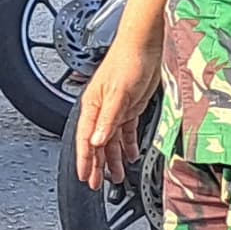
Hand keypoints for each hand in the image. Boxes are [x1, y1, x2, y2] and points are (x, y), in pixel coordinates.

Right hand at [73, 18, 161, 188]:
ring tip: (116, 177)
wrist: (145, 45)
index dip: (85, 160)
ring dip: (113, 158)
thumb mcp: (118, 94)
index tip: (85, 177)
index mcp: (93, 107)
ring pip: (111, 140)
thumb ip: (108, 119)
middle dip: (96, 165)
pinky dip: (127, 145)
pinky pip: (125, 131)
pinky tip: (131, 155)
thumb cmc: (127, 61)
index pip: (86, 140)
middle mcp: (102, 110)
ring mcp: (116, 109)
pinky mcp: (130, 107)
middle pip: (97, 144)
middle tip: (96, 184)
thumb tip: (96, 141)